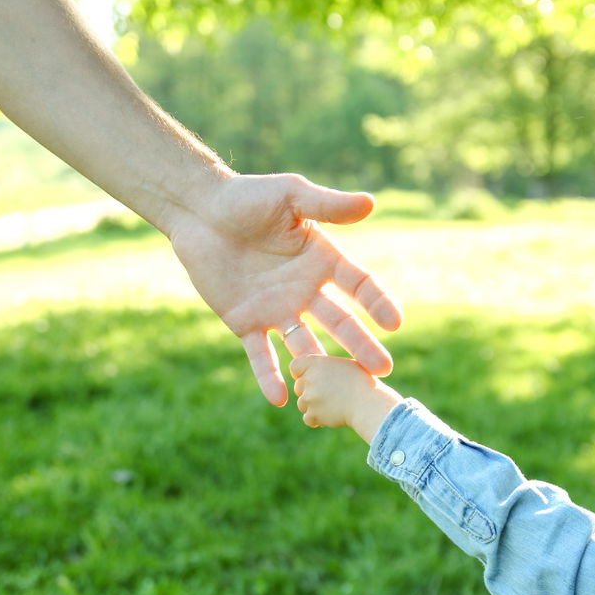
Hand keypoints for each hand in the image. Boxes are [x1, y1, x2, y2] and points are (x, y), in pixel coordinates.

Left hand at [169, 173, 401, 406]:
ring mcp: (276, 309)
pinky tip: (280, 399)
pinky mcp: (245, 322)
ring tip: (338, 385)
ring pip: (305, 343)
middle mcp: (304, 290)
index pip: (359, 286)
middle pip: (339, 322)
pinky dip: (269, 376)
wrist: (200, 211)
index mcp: (321, 260)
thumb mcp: (291, 195)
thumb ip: (327, 205)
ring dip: (321, 364)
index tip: (394, 324)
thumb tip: (370, 203)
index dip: (377, 303)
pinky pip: (260, 354)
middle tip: (382, 368)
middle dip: (361, 345)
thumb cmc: (247, 197)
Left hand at [290, 355, 401, 443]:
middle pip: (299, 387)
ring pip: (303, 404)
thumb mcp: (346, 365)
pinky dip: (318, 420)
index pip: (295, 366)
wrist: (368, 403)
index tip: (312, 377)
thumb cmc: (363, 382)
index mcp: (315, 362)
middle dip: (310, 391)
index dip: (302, 372)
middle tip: (328, 394)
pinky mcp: (312, 415)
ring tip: (334, 405)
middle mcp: (308, 379)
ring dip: (314, 407)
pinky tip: (332, 416)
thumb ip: (328, 368)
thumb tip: (321, 373)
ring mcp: (308, 398)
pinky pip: (309, 419)